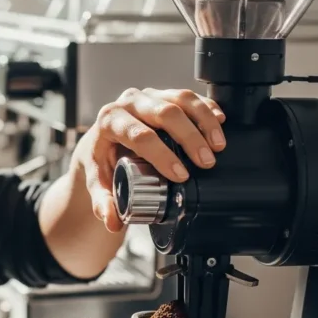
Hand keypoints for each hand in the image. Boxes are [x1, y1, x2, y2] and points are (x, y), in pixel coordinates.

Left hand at [72, 88, 225, 231]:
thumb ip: (102, 203)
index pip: (139, 135)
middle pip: (164, 113)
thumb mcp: (96, 182)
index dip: (162, 155)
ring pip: (181, 99)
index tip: (181, 175)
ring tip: (218, 145)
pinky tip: (220, 120)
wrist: (102, 141)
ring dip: (204, 121)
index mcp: (110, 121)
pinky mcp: (165, 94)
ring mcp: (149, 96)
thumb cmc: (101, 160)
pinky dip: (207, 106)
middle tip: (206, 163)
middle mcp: (129, 103)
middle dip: (190, 138)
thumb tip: (113, 223)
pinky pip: (189, 96)